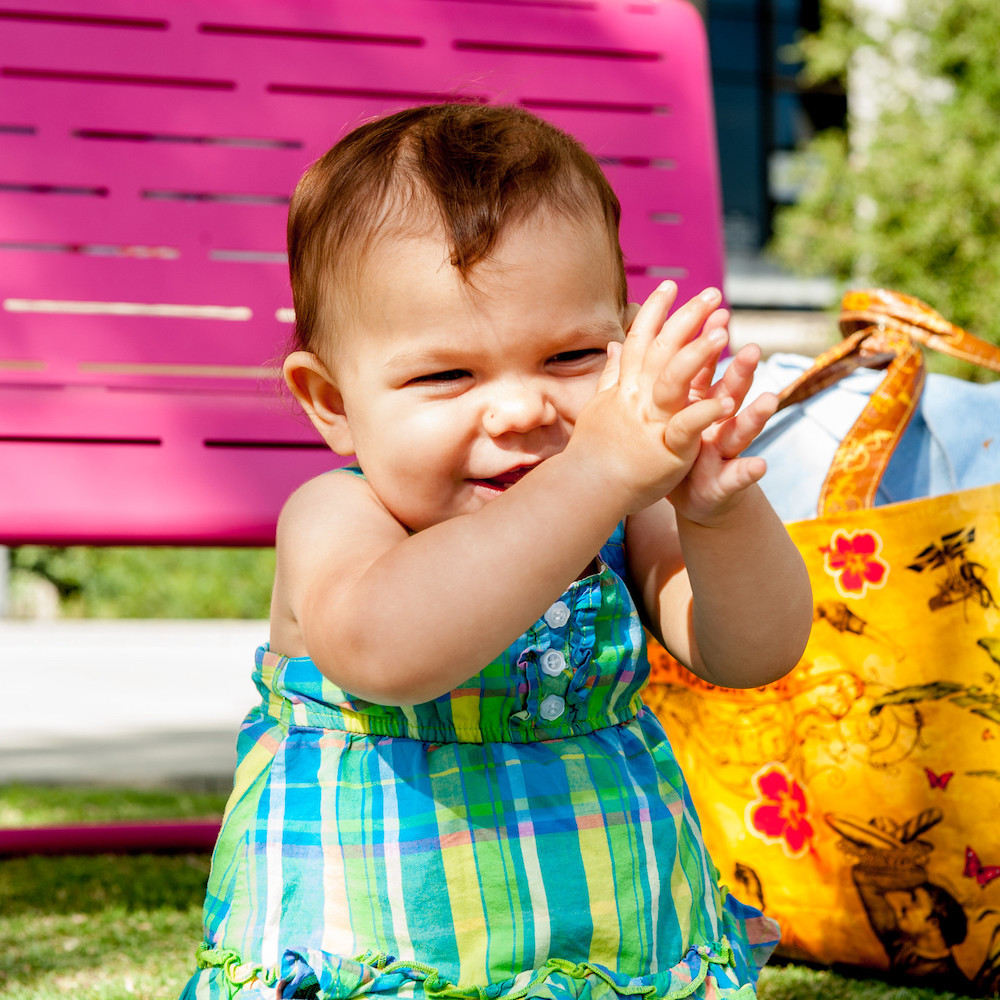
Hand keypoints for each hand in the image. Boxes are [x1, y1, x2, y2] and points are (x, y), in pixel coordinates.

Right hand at [568, 281, 735, 513]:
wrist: (587, 489)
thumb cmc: (595, 451)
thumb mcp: (601, 406)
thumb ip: (612, 375)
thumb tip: (613, 346)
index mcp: (626, 388)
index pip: (640, 341)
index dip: (654, 312)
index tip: (671, 285)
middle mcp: (638, 398)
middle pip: (662, 351)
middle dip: (687, 320)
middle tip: (711, 293)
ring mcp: (652, 421)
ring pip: (674, 382)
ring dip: (698, 357)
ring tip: (723, 334)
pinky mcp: (667, 449)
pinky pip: (686, 427)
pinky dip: (704, 415)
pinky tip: (726, 401)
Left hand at [668, 336, 777, 524]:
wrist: (694, 497)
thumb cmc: (681, 449)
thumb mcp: (673, 411)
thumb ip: (674, 375)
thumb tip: (659, 337)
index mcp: (697, 405)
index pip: (705, 369)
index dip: (710, 345)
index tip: (718, 314)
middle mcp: (717, 424)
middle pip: (730, 393)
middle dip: (740, 371)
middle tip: (752, 348)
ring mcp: (724, 453)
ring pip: (740, 430)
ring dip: (755, 415)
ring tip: (771, 398)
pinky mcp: (724, 483)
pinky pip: (736, 477)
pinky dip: (747, 472)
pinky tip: (760, 465)